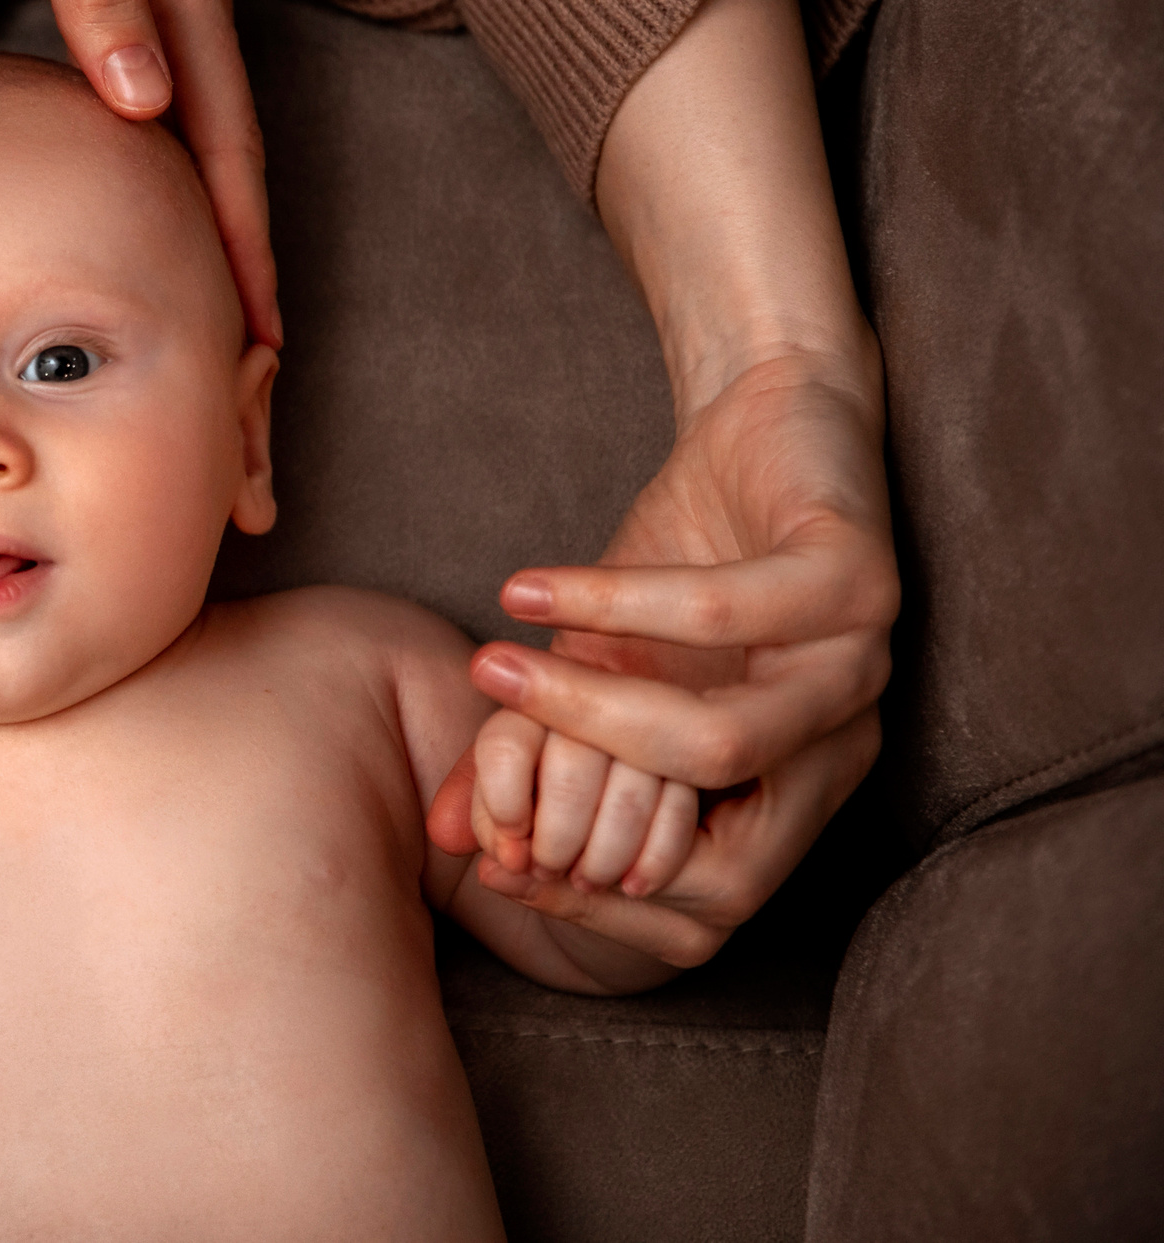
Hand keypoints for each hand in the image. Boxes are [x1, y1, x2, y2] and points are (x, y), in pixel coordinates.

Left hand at [0, 0, 279, 346]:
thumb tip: (148, 104)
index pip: (227, 140)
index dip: (242, 240)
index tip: (260, 332)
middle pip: (234, 148)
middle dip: (248, 256)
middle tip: (257, 358)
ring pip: (208, 128)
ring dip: (218, 221)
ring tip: (223, 310)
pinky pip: (172, 99)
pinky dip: (178, 169)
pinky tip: (157, 210)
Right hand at [428, 353, 893, 966]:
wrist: (771, 412)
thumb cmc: (685, 549)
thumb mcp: (598, 663)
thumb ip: (541, 745)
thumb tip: (450, 833)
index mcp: (795, 783)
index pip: (712, 898)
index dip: (603, 897)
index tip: (494, 857)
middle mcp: (842, 742)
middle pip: (723, 847)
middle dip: (585, 813)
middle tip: (486, 781)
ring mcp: (861, 665)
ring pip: (722, 742)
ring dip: (588, 709)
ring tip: (490, 667)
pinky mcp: (856, 579)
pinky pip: (723, 616)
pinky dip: (609, 604)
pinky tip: (528, 589)